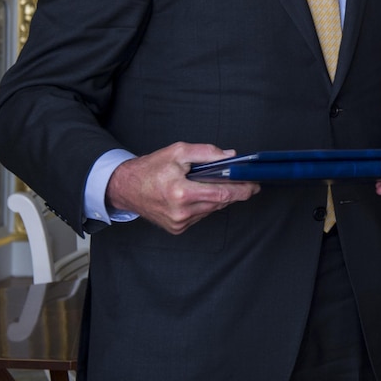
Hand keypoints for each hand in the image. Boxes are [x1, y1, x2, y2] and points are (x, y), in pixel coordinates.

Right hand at [105, 142, 258, 234]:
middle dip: (234, 192)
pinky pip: (201, 216)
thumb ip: (207, 153)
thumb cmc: (150, 168)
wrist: (125, 187)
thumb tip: (231, 157)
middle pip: (219, 203)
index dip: (242, 190)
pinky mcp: (177, 228)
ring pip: (211, 210)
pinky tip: (201, 194)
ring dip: (219, 198)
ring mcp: (178, 223)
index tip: (255, 185)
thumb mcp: (178, 151)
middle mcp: (181, 212)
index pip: (221, 194)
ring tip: (219, 184)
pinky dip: (206, 205)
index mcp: (181, 193)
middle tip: (245, 181)